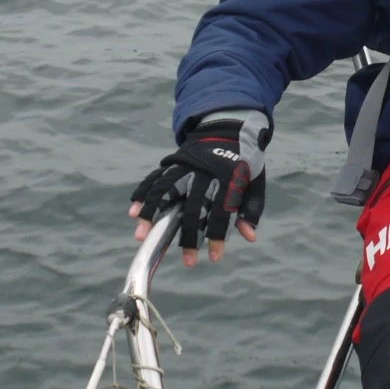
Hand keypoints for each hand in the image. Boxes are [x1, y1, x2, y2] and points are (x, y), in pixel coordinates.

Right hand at [129, 111, 270, 264]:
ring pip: (165, 191)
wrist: (228, 126)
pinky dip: (142, 194)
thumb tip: (249, 237)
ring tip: (141, 236)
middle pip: (192, 209)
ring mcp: (185, 166)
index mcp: (228, 179)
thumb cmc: (244, 160)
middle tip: (187, 263)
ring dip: (151, 214)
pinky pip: (154, 178)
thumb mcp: (256, 181)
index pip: (221, 212)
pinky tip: (133, 211)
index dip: (217, 236)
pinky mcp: (172, 162)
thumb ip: (251, 208)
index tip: (213, 258)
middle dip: (188, 237)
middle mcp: (204, 173)